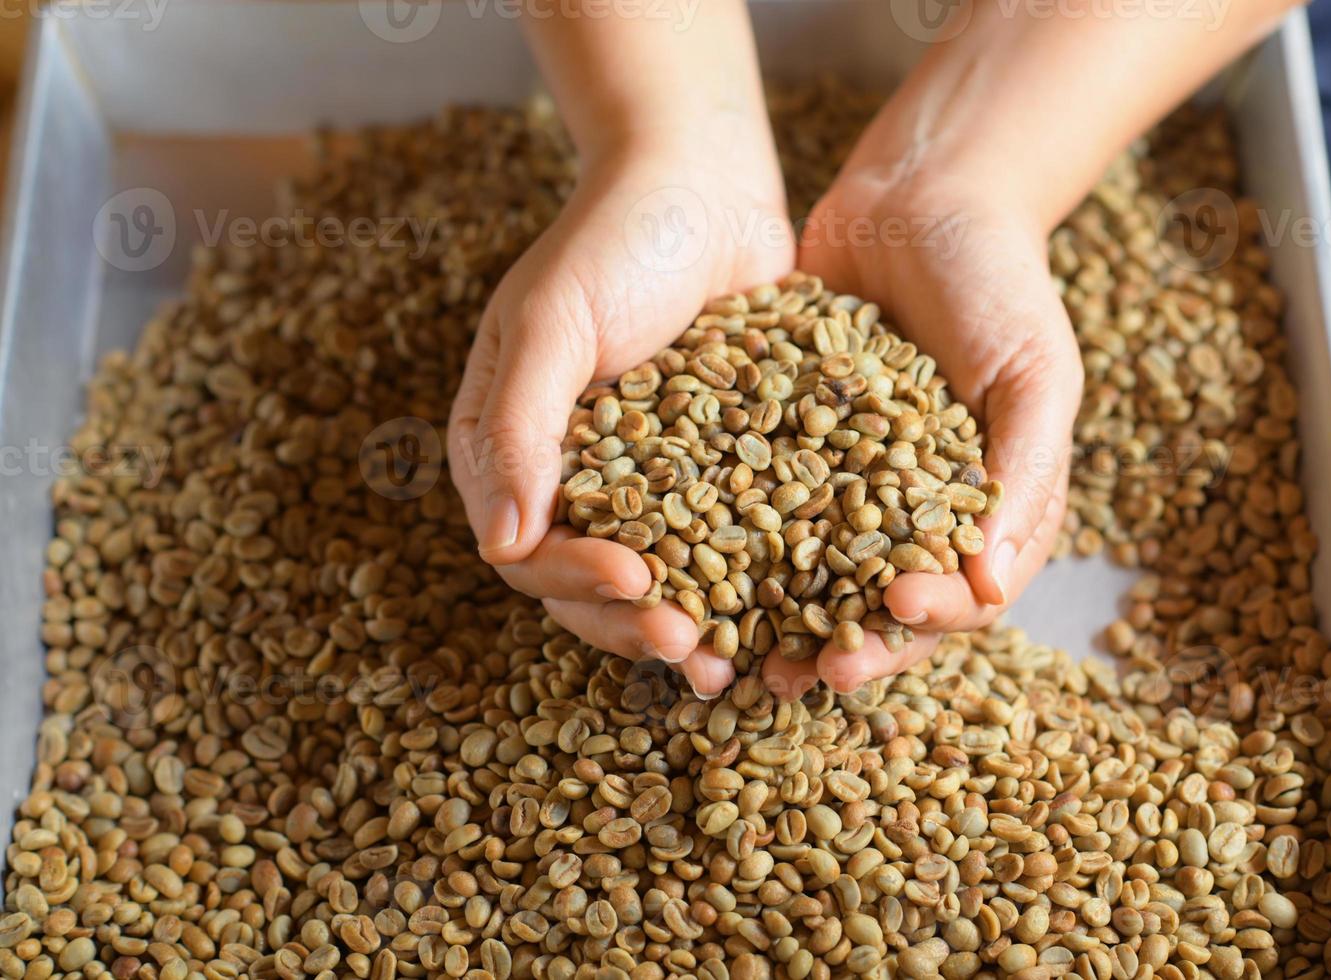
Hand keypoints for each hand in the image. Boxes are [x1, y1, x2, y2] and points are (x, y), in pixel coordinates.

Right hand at [449, 140, 792, 697]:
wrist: (704, 184)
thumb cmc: (614, 241)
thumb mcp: (553, 321)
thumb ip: (519, 427)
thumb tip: (501, 545)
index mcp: (512, 450)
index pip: (528, 553)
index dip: (578, 582)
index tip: (639, 584)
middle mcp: (573, 479)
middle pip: (589, 588)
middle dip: (637, 625)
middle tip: (694, 649)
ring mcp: (645, 481)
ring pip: (657, 581)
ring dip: (690, 625)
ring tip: (732, 666)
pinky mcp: (713, 472)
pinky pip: (721, 544)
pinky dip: (746, 587)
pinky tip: (783, 618)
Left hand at [765, 169, 1083, 697]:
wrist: (920, 198)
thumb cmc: (998, 281)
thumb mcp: (1033, 370)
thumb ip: (1023, 472)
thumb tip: (993, 584)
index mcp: (985, 513)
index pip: (963, 598)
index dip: (928, 622)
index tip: (889, 616)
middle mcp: (911, 516)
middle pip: (879, 611)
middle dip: (843, 648)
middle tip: (798, 678)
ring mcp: (844, 488)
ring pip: (810, 580)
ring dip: (778, 626)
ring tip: (735, 660)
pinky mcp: (785, 452)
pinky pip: (755, 513)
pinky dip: (727, 551)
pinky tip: (687, 573)